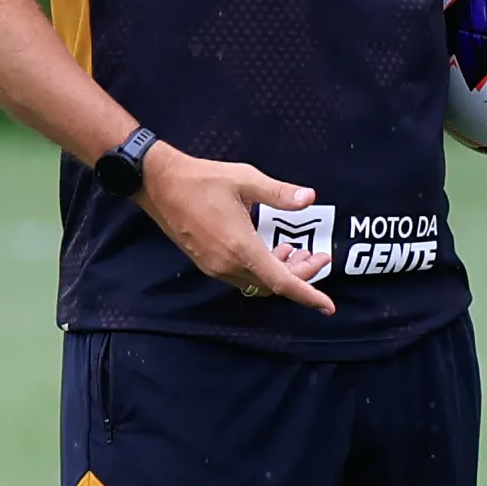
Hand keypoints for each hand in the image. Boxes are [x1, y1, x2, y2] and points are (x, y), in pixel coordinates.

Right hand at [140, 146, 336, 312]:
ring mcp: (215, 266)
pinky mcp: (207, 262)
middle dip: (301, 275)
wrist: (158, 184)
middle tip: (319, 256)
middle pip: (273, 284)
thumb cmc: (202, 179)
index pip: (282, 282)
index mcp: (241, 248)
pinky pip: (242, 276)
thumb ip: (279, 193)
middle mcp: (228, 265)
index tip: (328, 306)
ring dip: (281, 272)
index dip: (308, 295)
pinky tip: (270, 248)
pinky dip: (262, 268)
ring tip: (297, 251)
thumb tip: (308, 198)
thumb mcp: (245, 180)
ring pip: (258, 282)